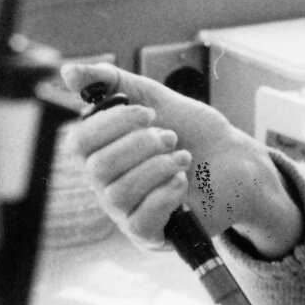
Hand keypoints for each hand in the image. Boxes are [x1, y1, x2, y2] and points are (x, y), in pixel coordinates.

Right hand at [62, 61, 299, 254]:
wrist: (236, 160)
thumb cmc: (193, 132)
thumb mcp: (155, 99)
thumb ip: (112, 83)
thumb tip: (68, 70)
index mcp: (101, 152)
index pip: (78, 143)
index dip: (112, 125)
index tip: (148, 114)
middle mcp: (105, 185)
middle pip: (97, 168)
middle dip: (141, 145)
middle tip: (171, 137)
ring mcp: (125, 212)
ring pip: (119, 193)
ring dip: (158, 167)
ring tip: (183, 158)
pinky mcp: (150, 233)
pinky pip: (140, 220)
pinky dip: (166, 194)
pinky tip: (183, 182)